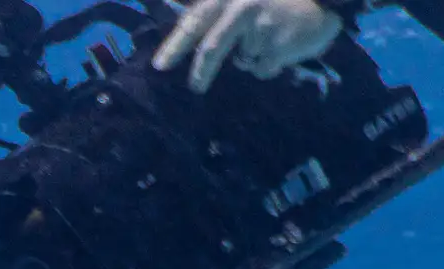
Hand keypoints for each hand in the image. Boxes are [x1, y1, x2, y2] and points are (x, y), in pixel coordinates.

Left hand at [156, 0, 342, 89]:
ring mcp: (261, 28)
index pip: (195, 21)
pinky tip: (284, 48)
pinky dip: (270, 66)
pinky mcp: (279, 46)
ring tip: (273, 37)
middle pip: (211, 48)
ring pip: (243, 60)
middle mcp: (242, 8)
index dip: (175, 44)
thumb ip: (221, 14)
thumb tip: (192, 44)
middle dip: (201, 72)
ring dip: (253, 57)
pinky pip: (263, 69)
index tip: (159, 66)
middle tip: (196, 86)